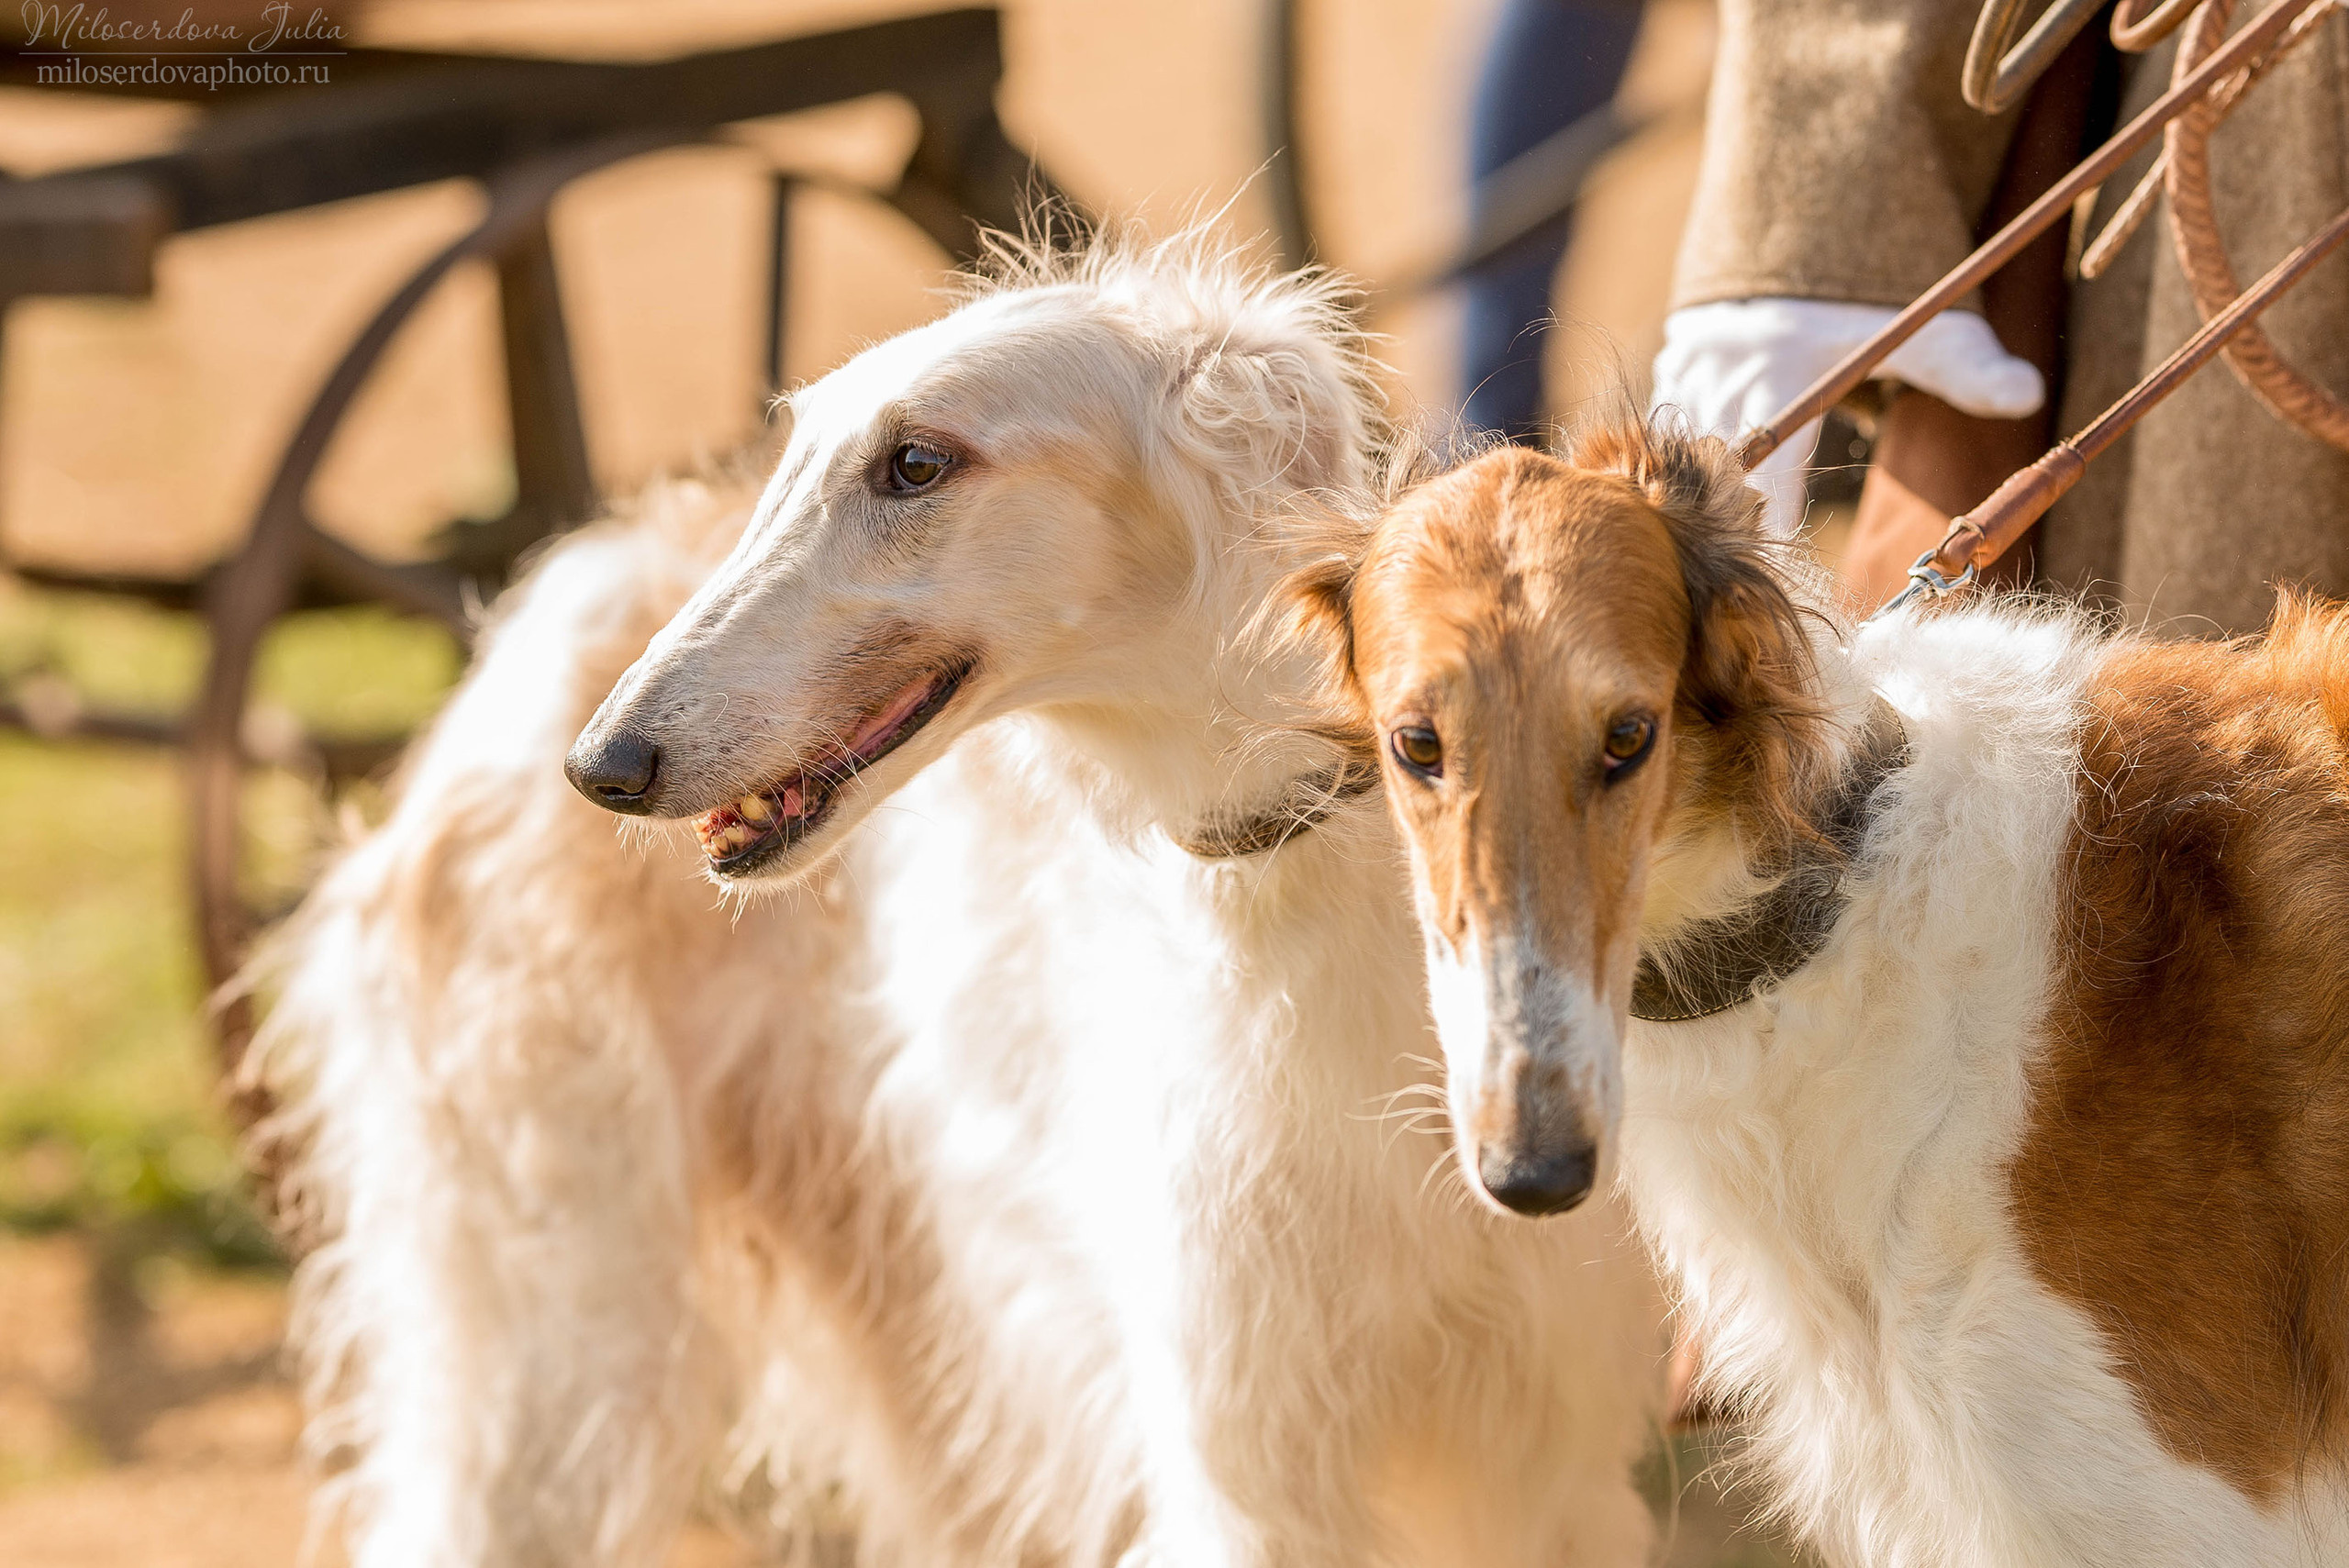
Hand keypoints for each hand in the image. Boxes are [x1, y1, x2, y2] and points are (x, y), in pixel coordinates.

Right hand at [1649, 298, 2045, 536]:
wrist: (1799, 207)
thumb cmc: (1862, 283)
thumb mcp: (1921, 327)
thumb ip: (1968, 366)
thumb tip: (2030, 396)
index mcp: (1778, 372)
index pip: (1770, 471)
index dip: (1773, 524)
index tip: (1781, 565)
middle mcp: (1723, 373)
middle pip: (1711, 469)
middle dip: (1727, 514)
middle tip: (1749, 556)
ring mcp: (1689, 367)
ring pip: (1674, 446)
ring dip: (1696, 487)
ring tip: (1716, 528)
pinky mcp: (1675, 361)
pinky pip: (1661, 422)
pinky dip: (1675, 455)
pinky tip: (1691, 481)